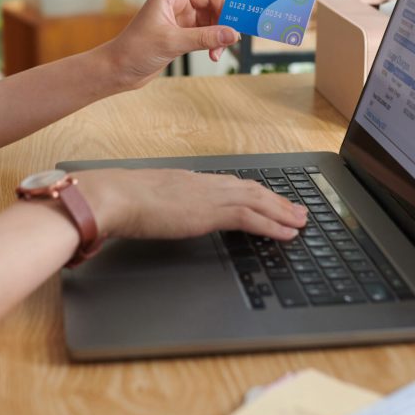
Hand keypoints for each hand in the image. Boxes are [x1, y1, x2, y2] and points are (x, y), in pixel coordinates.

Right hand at [74, 168, 306, 240]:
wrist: (113, 196)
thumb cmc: (118, 199)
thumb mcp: (142, 201)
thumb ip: (155, 205)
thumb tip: (153, 214)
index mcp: (189, 180)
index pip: (230, 185)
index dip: (253, 192)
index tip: (268, 198)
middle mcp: (204, 183)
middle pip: (250, 190)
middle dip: (276, 200)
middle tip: (297, 210)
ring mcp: (209, 195)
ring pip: (258, 201)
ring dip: (282, 212)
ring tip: (300, 221)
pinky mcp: (211, 211)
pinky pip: (251, 217)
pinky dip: (273, 225)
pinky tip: (287, 233)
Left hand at [104, 0, 249, 88]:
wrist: (119, 70)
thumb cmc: (135, 50)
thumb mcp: (171, 42)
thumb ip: (204, 37)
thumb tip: (233, 34)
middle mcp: (177, 2)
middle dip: (224, 15)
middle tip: (231, 34)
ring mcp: (181, 18)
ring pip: (213, 16)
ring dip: (220, 32)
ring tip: (218, 52)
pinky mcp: (183, 33)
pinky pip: (208, 31)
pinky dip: (214, 41)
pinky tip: (213, 55)